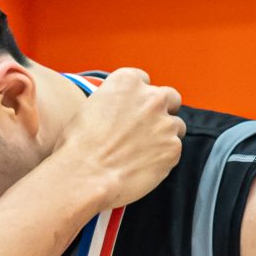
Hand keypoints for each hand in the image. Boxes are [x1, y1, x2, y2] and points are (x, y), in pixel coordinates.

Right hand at [57, 68, 184, 214]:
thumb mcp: (90, 107)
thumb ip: (114, 101)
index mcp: (128, 82)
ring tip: (142, 152)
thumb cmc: (79, 145)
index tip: (134, 108)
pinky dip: (162, 157)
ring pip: (175, 126)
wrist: (86, 175)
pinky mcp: (173, 148)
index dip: (139, 97)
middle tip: (148, 127)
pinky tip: (143, 165)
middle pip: (170, 97)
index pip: (144, 80)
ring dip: (163, 135)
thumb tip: (122, 111)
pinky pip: (173, 150)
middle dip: (163, 110)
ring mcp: (165, 123)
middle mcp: (151, 97)